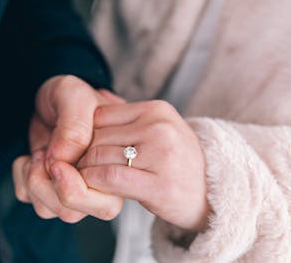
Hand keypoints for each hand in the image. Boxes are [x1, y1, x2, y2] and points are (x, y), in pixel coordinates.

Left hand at [13, 75, 124, 222]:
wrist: (51, 96)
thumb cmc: (72, 95)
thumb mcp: (75, 96)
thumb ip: (74, 125)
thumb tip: (62, 159)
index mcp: (114, 169)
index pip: (106, 206)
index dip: (77, 188)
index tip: (56, 157)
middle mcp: (93, 184)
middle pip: (72, 214)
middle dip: (49, 189)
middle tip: (44, 158)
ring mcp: (67, 187)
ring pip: (47, 209)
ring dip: (33, 180)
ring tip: (40, 152)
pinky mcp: (44, 185)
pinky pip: (27, 196)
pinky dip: (20, 176)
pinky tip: (31, 155)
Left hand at [77, 100, 209, 231]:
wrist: (214, 195)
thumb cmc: (176, 162)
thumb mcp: (159, 130)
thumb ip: (128, 119)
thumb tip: (95, 95)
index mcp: (157, 109)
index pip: (101, 115)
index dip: (85, 135)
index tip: (82, 151)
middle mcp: (160, 128)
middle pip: (97, 136)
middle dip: (82, 154)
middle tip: (77, 168)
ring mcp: (162, 155)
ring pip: (99, 155)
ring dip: (84, 170)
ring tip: (84, 179)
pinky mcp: (159, 184)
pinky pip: (110, 177)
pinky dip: (93, 182)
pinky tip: (95, 188)